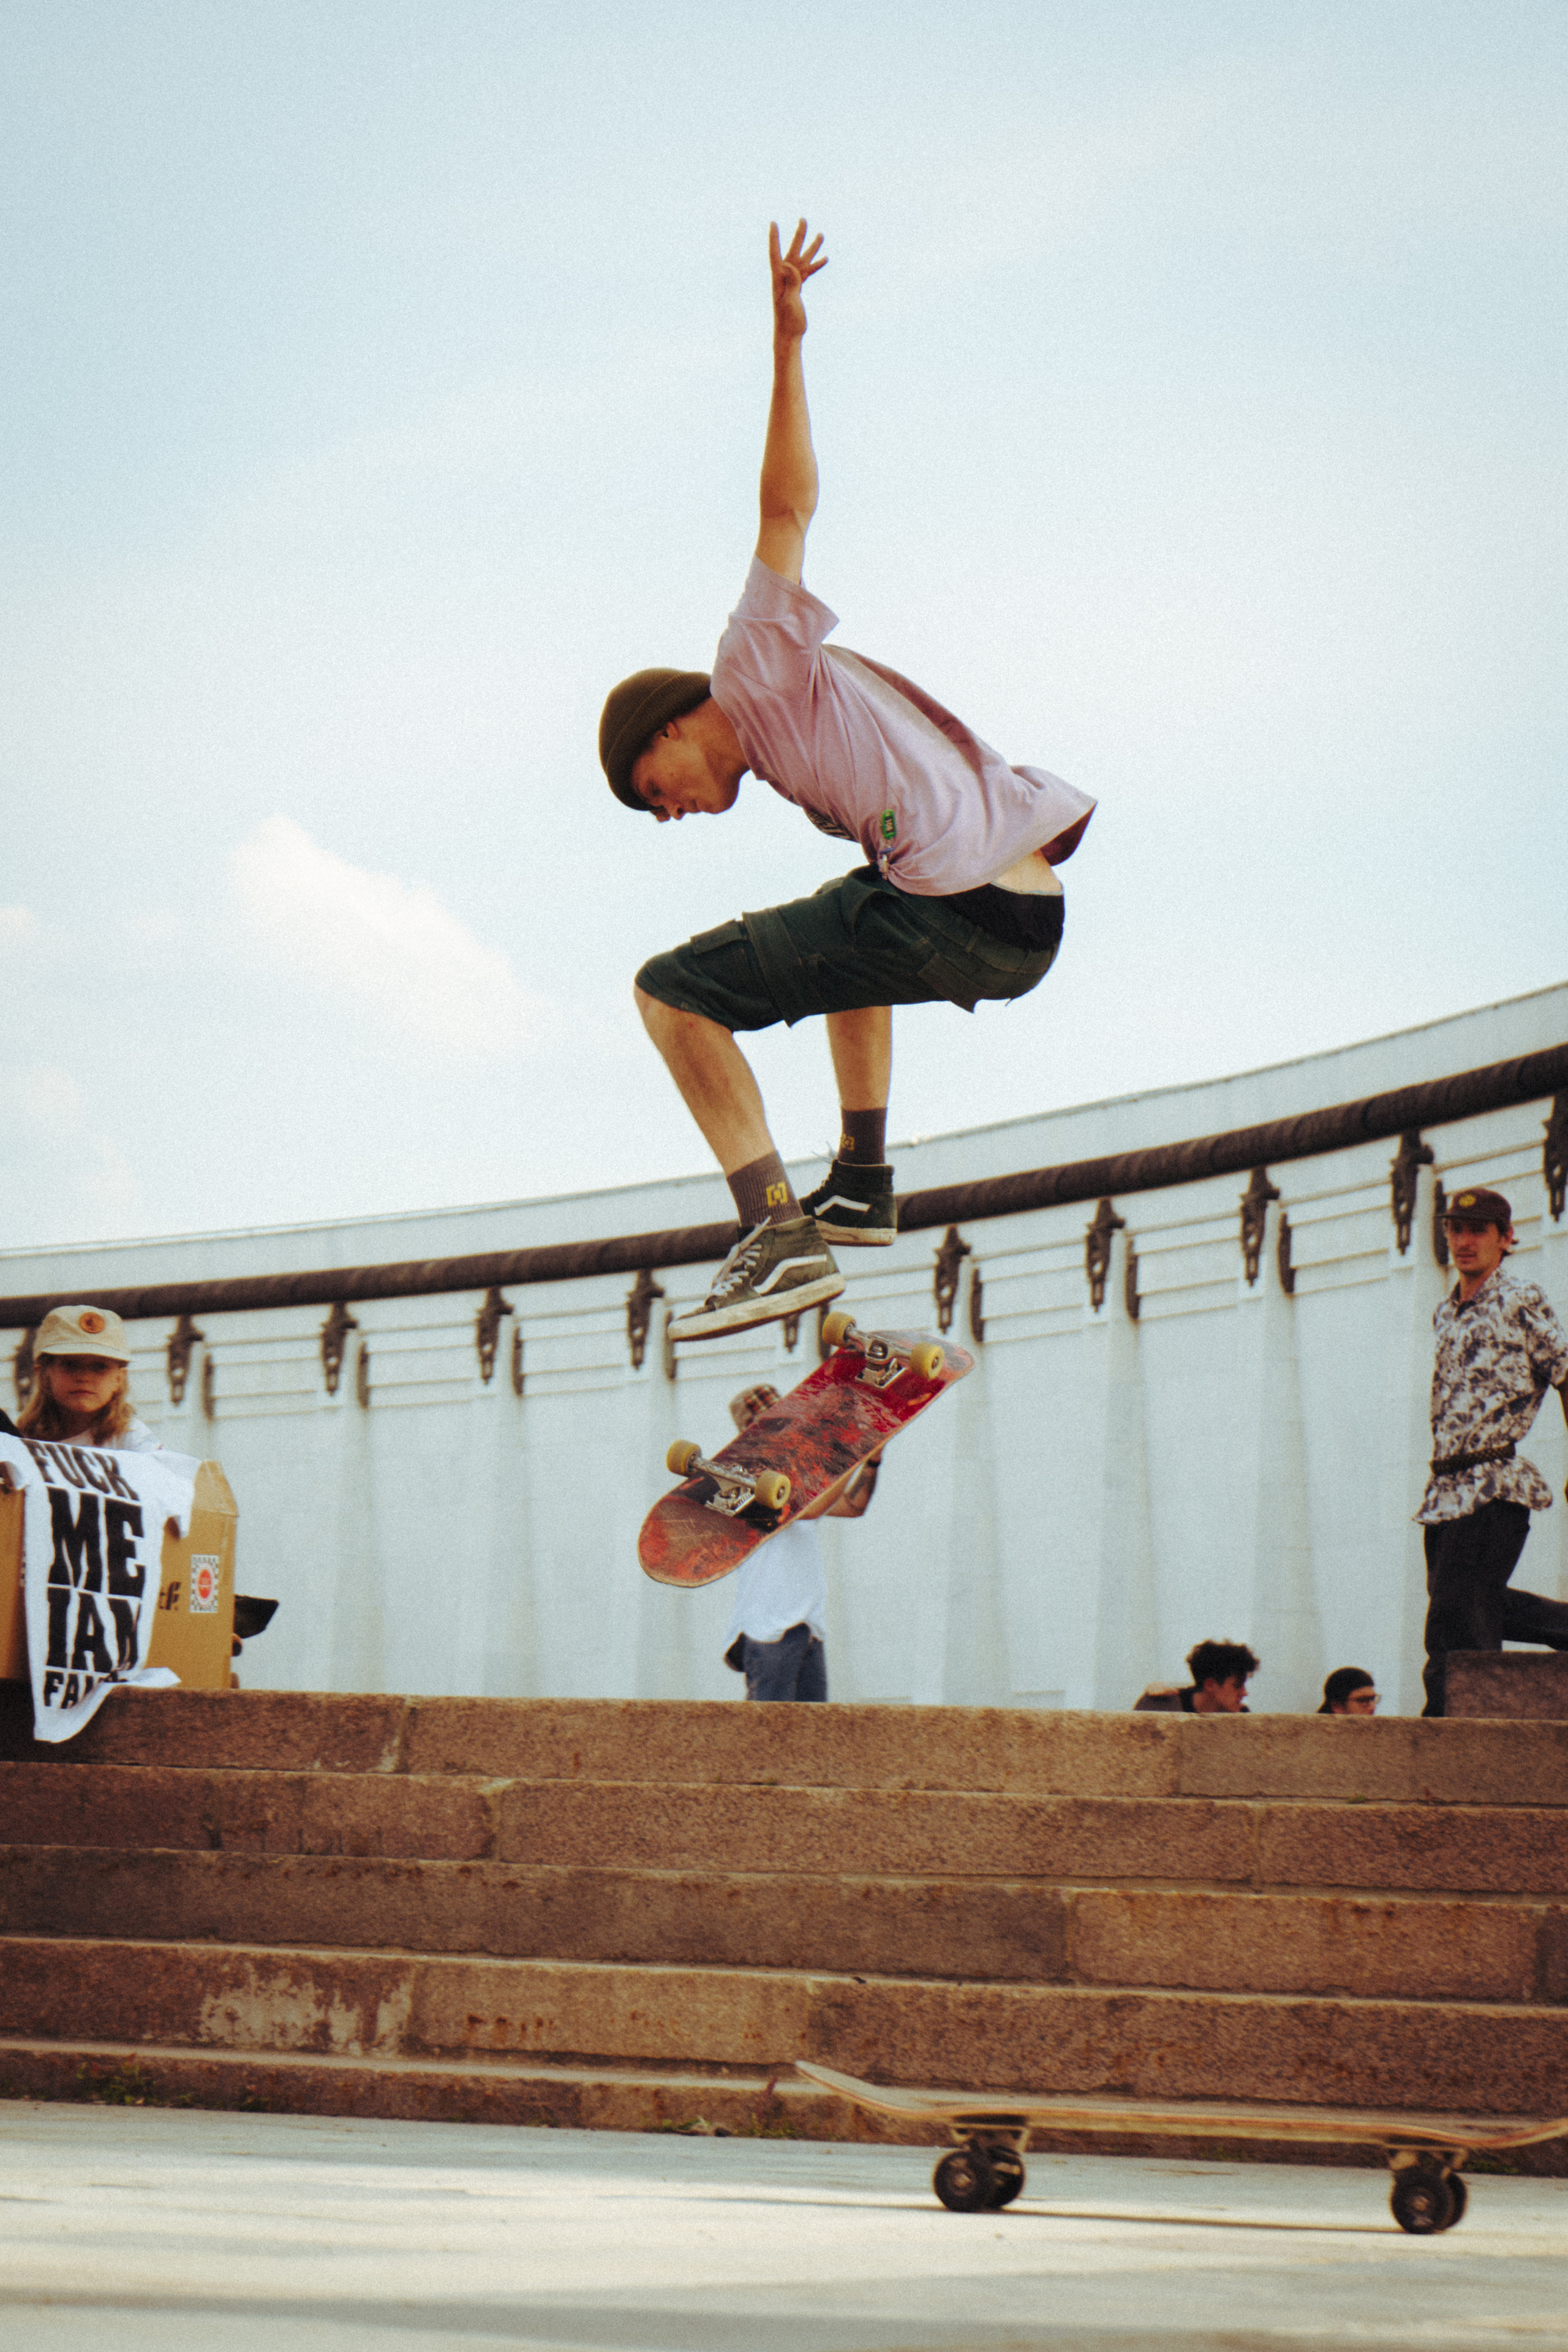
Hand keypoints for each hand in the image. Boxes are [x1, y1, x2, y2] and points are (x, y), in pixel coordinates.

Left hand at [769, 218, 826, 341]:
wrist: (789, 335)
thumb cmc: (787, 321)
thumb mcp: (789, 300)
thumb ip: (790, 282)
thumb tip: (788, 264)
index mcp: (779, 278)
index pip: (775, 254)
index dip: (774, 238)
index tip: (773, 223)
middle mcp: (785, 278)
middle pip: (792, 252)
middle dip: (798, 236)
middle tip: (803, 219)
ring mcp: (793, 283)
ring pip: (803, 261)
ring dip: (811, 248)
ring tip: (820, 234)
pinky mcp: (799, 290)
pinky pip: (808, 274)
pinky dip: (816, 266)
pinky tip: (824, 258)